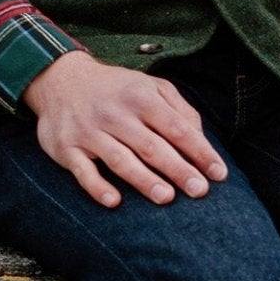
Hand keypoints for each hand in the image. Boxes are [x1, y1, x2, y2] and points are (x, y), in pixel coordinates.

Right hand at [21, 51, 227, 208]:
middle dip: (178, 169)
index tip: (219, 174)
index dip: (200, 151)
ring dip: (143, 179)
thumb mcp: (151, 86)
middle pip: (151, 146)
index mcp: (141, 98)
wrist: (60, 79)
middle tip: (199, 191)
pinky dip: (97, 186)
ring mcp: (89, 131)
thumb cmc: (117, 90)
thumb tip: (201, 140)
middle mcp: (116, 114)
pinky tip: (114, 201)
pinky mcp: (67, 148)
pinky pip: (82, 171)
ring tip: (166, 197)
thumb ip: (179, 110)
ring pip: (120, 159)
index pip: (177, 128)